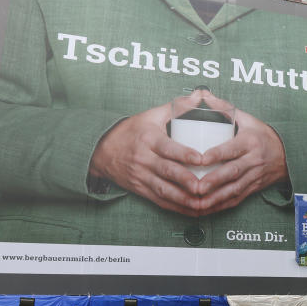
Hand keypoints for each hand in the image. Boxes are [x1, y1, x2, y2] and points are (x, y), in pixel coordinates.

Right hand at [89, 91, 205, 215]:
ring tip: (203, 202)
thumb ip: (177, 106)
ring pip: (164, 190)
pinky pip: (161, 201)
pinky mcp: (141, 189)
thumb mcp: (151, 115)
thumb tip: (201, 95)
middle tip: (205, 186)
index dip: (184, 154)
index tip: (201, 159)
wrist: (101, 150)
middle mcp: (144, 159)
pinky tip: (193, 210)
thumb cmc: (132, 131)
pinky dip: (178, 207)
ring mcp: (141, 176)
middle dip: (186, 181)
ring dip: (184, 199)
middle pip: (167, 172)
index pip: (167, 148)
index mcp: (148, 139)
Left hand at [196, 92, 288, 214]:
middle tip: (196, 187)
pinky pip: (237, 199)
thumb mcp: (247, 118)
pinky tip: (207, 209)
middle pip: (232, 172)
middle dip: (214, 181)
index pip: (232, 149)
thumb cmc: (261, 135)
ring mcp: (254, 176)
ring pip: (234, 189)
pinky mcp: (253, 188)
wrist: (287, 154)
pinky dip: (221, 205)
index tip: (200, 159)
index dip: (217, 154)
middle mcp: (254, 160)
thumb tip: (201, 95)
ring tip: (198, 203)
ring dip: (216, 198)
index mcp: (250, 141)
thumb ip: (223, 108)